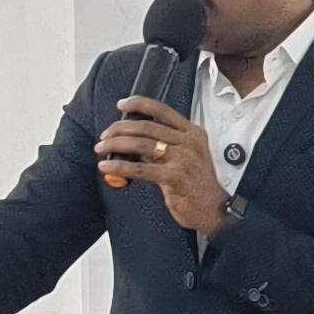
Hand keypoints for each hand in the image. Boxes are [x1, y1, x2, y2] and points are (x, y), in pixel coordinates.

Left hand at [96, 96, 231, 232]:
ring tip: (100, 149)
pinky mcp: (175, 177)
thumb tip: (132, 140)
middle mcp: (189, 142)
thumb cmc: (196, 183)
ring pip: (142, 144)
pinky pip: (141, 169)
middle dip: (119, 129)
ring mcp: (183, 159)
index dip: (139, 104)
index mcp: (192, 132)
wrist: (213, 209)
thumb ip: (165, 145)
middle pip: (147, 127)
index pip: (162, 110)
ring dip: (116, 145)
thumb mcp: (187, 156)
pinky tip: (107, 167)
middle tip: (104, 136)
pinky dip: (120, 167)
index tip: (121, 104)